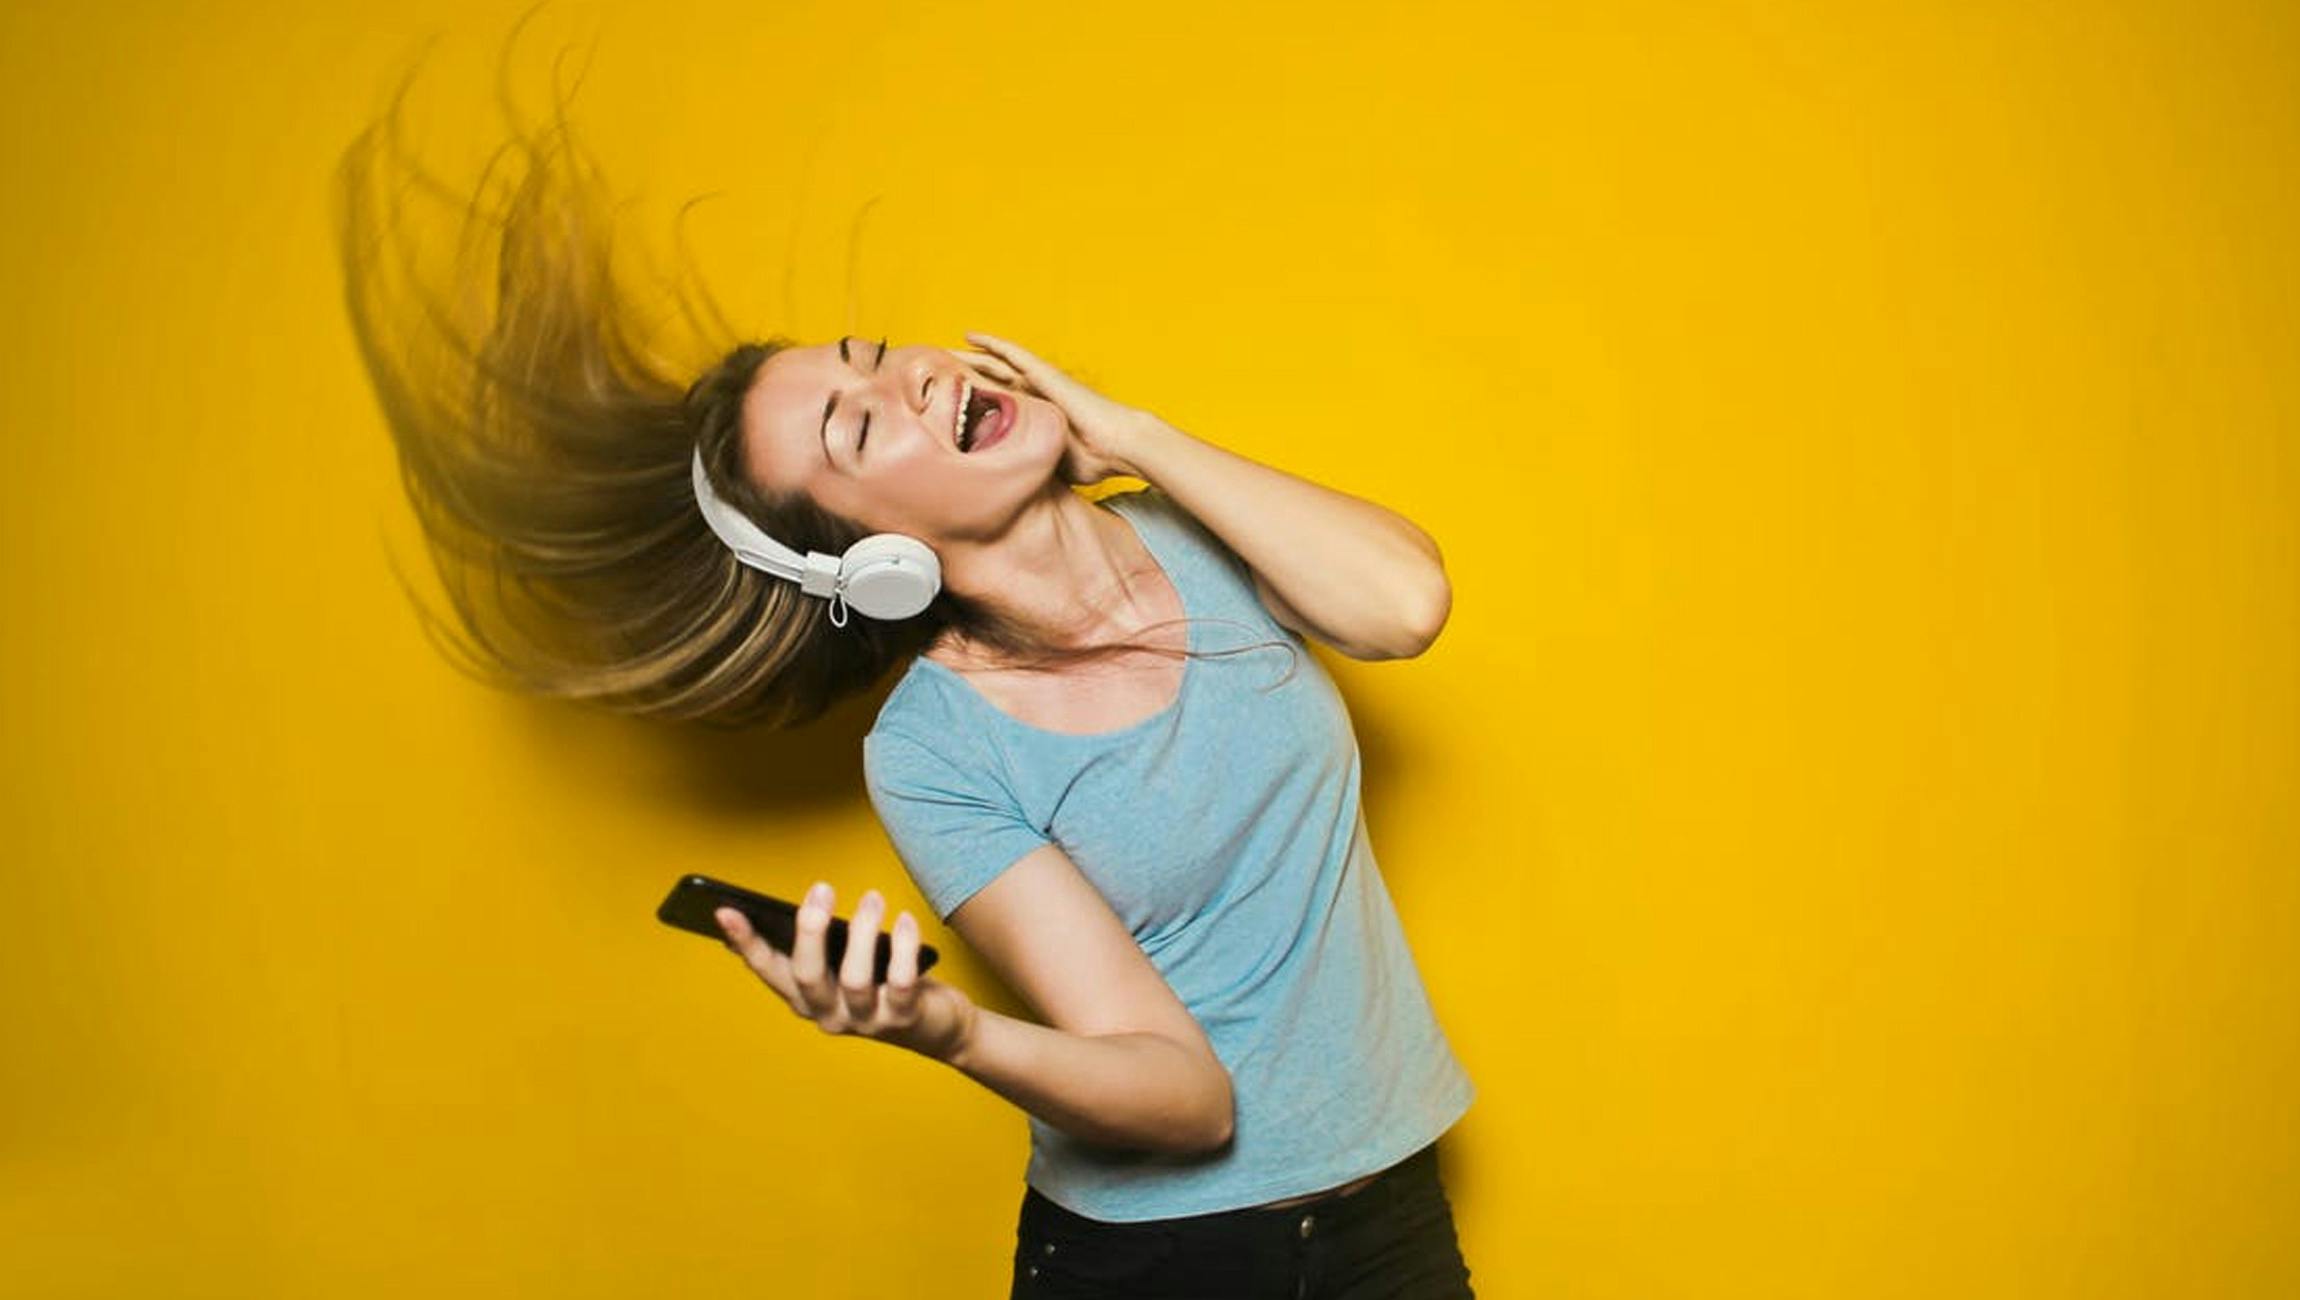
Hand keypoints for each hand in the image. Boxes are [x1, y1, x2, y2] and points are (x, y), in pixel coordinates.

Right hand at [714, 881, 976, 1063]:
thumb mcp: (846, 963)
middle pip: (806, 977)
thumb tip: (809, 904)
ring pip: (854, 980)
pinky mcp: (903, 1019)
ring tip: (872, 897)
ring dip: (861, 932)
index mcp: (806, 998)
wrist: (938, 1027)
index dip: (746, 943)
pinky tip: (905, 920)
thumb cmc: (885, 983)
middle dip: (809, 930)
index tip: (724, 911)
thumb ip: (826, 944)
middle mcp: (828, 1014)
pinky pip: (901, 983)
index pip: (768, 970)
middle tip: (822, 888)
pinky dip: (903, 948)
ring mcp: (865, 1021)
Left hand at [951, 331, 1167, 486]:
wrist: (1116, 446)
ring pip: (995, 363)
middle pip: (990, 380)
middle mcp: (1033, 394)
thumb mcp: (1046, 467)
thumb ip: (1027, 470)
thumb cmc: (1091, 461)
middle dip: (962, 376)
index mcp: (1033, 415)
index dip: (969, 400)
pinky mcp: (1045, 374)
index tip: (943, 403)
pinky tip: (970, 337)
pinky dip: (991, 344)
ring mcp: (1039, 382)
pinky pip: (1013, 354)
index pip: (994, 404)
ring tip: (941, 349)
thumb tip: (1007, 495)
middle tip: (932, 373)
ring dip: (969, 356)